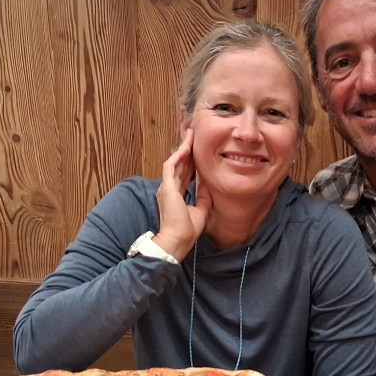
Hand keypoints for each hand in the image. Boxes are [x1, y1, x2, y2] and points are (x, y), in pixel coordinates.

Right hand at [154, 128, 211, 259]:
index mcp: (176, 195)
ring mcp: (167, 187)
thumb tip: (208, 186)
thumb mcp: (201, 210)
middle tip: (195, 136)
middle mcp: (170, 189)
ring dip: (183, 148)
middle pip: (180, 165)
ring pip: (175, 161)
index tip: (199, 152)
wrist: (178, 240)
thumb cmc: (187, 230)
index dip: (192, 162)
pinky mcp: (166, 186)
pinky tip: (187, 146)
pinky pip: (171, 165)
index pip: (185, 174)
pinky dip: (178, 155)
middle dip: (187, 150)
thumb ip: (203, 197)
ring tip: (191, 135)